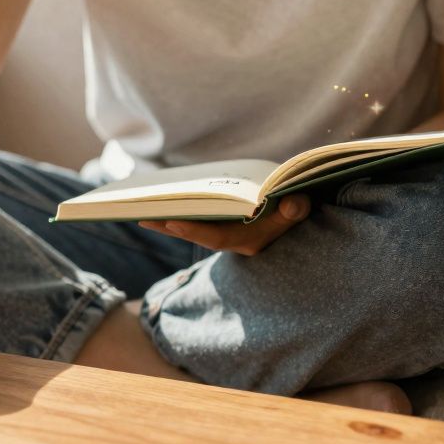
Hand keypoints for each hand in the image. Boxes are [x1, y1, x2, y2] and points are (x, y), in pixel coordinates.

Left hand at [140, 194, 310, 255]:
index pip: (217, 238)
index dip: (195, 231)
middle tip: (142, 216)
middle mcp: (233, 240)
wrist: (296, 210)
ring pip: (192, 227)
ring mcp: (226, 233)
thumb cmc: (297, 208)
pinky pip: (194, 220)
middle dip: (170, 226)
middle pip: (196, 234)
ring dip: (167, 220)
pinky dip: (178, 213)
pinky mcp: (221, 224)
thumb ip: (297, 209)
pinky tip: (161, 202)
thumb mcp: (301, 208)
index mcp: (248, 241)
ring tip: (141, 210)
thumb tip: (292, 204)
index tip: (172, 222)